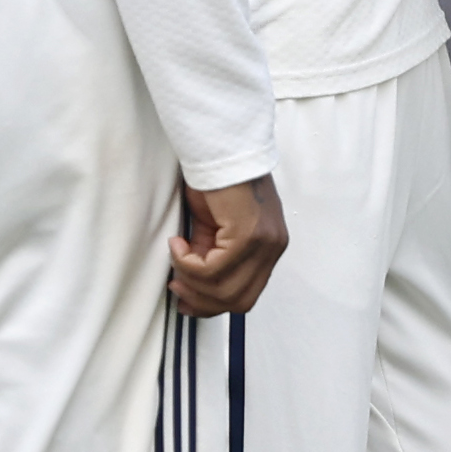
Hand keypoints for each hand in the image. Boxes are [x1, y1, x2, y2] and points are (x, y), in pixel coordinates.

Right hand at [168, 174, 287, 316]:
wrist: (218, 147)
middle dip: (202, 299)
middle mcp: (273, 248)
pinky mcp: (249, 235)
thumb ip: (212, 256)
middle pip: (239, 301)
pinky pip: (214, 269)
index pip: (246, 295)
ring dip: (192, 279)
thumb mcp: (216, 228)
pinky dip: (189, 263)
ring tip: (176, 254)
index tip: (186, 299)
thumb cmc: (217, 180)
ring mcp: (264, 243)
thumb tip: (193, 287)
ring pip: (226, 290)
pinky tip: (177, 242)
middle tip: (176, 284)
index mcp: (270, 248)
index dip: (213, 304)